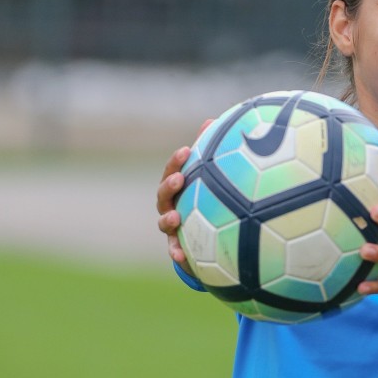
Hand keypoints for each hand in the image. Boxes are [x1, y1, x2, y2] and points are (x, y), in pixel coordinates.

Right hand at [155, 119, 213, 274]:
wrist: (203, 234)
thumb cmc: (205, 198)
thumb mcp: (208, 177)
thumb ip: (208, 152)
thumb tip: (214, 120)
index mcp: (177, 186)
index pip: (173, 170)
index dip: (177, 161)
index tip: (187, 151)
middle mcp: (170, 205)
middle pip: (163, 194)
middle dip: (169, 185)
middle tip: (180, 179)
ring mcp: (171, 226)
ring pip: (163, 222)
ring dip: (167, 220)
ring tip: (176, 218)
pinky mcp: (176, 246)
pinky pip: (174, 250)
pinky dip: (176, 253)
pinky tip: (182, 257)